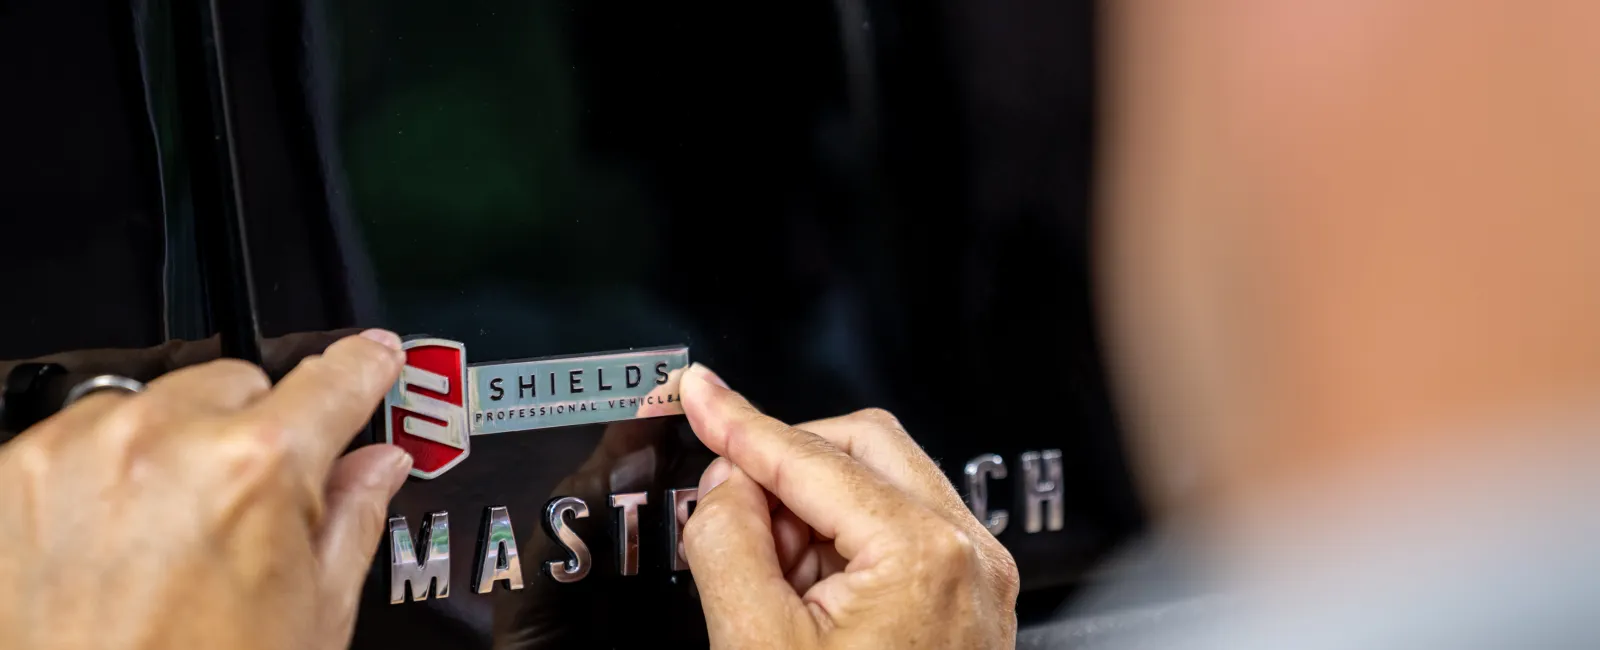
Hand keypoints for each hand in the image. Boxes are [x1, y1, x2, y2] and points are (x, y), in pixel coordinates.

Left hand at [0, 330, 411, 648]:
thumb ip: (351, 518)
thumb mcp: (312, 616)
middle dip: (255, 433)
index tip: (371, 359)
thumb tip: (376, 467)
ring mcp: (78, 451)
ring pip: (157, 402)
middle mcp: (161, 440)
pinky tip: (117, 540)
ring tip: (172, 535)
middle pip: (239, 385)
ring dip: (176, 446)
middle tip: (250, 510)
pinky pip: (83, 433)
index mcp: (256, 469)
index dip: (364, 369)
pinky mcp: (16, 471)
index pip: (332, 381)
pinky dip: (107, 470)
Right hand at [679, 364, 1019, 648]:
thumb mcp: (757, 644)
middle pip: (863, 447)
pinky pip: (902, 530)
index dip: (740, 421)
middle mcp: (968, 553)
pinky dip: (844, 542)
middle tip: (727, 501)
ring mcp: (978, 577)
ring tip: (771, 577)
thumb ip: (727, 543)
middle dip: (786, 463)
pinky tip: (807, 594)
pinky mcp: (972, 601)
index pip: (812, 457)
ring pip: (884, 483)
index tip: (698, 393)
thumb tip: (723, 485)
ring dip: (812, 507)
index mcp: (923, 552)